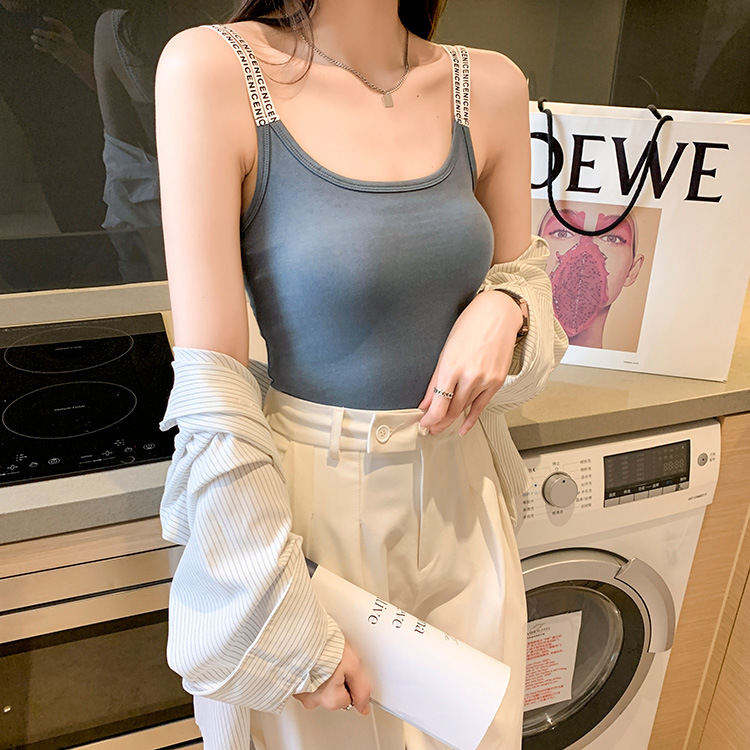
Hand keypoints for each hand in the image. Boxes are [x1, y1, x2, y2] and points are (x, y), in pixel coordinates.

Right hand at [293, 640, 370, 714]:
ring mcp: (300, 691)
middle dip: (336, 679)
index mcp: (331, 700)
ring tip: (323, 657)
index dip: (351, 679)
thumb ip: (361, 689)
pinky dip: (309, 671)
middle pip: (333, 694)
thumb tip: (364, 707)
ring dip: (321, 674)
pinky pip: (305, 679)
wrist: (300, 637)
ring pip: (318, 687)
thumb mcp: (353, 666)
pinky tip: (312, 658)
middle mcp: (314, 700)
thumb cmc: (325, 649)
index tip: (348, 667)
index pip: (350, 697)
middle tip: (336, 661)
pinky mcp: (292, 680)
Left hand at [418, 290, 522, 436]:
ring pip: (465, 409)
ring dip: (452, 421)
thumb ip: (435, 380)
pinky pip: (481, 406)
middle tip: (430, 427)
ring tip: (441, 427)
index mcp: (452, 367)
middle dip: (439, 422)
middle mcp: (470, 376)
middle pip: (452, 410)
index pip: (439, 404)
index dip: (430, 418)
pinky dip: (471, 419)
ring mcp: (485, 380)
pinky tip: (463, 428)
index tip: (423, 422)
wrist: (497, 315)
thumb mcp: (445, 351)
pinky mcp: (497, 382)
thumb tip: (426, 402)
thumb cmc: (470, 327)